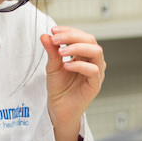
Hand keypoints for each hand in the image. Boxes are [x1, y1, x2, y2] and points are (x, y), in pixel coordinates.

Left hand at [41, 26, 104, 140]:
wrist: (59, 110)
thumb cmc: (59, 89)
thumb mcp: (52, 66)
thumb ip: (51, 51)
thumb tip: (45, 35)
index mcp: (84, 55)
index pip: (82, 36)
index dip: (69, 31)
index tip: (53, 31)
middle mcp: (92, 61)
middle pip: (90, 40)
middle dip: (71, 37)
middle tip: (55, 39)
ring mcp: (96, 73)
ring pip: (96, 52)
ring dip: (77, 48)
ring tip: (61, 52)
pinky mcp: (95, 85)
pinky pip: (93, 70)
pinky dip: (79, 65)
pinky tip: (66, 66)